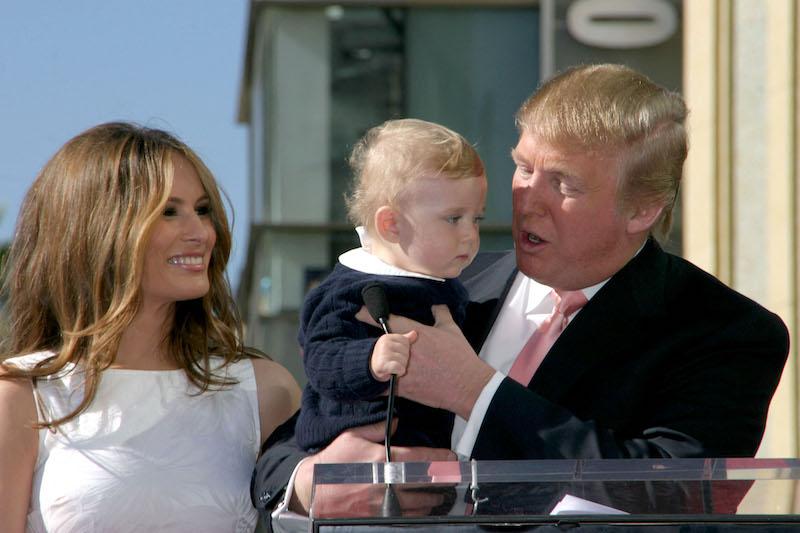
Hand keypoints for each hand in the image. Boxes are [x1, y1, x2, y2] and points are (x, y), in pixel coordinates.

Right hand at [291, 420, 454, 513]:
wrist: (313, 491)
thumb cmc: (332, 462)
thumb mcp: (352, 436)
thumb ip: (377, 428)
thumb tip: (396, 420)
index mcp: (383, 460)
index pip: (420, 458)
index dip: (439, 458)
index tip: (452, 457)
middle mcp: (387, 483)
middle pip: (424, 483)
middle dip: (442, 480)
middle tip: (453, 477)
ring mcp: (383, 503)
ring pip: (418, 504)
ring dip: (433, 499)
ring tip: (441, 495)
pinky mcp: (378, 517)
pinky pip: (405, 518)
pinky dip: (418, 514)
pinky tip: (424, 510)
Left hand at [358, 305, 494, 418]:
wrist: (467, 385)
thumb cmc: (461, 357)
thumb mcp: (452, 331)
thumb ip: (441, 315)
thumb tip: (437, 305)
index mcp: (418, 333)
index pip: (390, 321)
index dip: (371, 316)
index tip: (359, 312)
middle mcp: (408, 350)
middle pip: (380, 343)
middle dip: (373, 342)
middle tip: (362, 340)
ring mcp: (404, 369)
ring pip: (378, 362)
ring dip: (372, 360)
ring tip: (365, 359)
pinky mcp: (403, 387)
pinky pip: (381, 384)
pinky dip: (374, 383)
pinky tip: (369, 381)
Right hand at [370, 332, 416, 380]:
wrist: (371, 368)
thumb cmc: (385, 356)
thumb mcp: (393, 345)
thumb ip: (404, 339)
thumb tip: (415, 333)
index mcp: (387, 337)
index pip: (405, 342)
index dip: (404, 349)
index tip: (396, 353)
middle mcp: (385, 344)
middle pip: (406, 351)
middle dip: (403, 358)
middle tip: (394, 361)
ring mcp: (383, 354)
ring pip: (404, 360)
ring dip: (401, 366)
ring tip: (393, 366)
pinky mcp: (383, 365)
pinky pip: (400, 368)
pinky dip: (400, 372)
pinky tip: (395, 371)